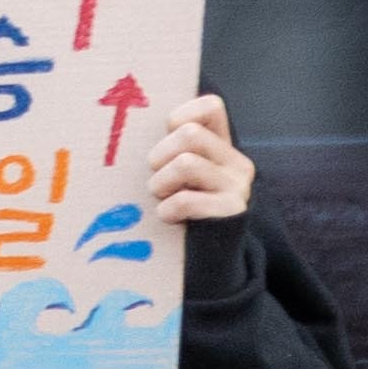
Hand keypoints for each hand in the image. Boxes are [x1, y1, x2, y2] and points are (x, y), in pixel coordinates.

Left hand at [140, 94, 252, 223]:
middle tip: (154, 179)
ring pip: (185, 163)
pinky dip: (168, 209)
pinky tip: (167, 217)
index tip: (165, 139)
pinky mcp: (233, 212)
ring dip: (160, 184)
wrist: (210, 262)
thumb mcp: (178, 177)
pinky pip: (187, 200)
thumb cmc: (181, 214)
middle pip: (189, 134)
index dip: (181, 115)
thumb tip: (129, 125)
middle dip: (159, 156)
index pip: (211, 106)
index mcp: (223, 147)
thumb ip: (172, 151)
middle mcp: (237, 162)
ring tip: (160, 198)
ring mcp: (238, 186)